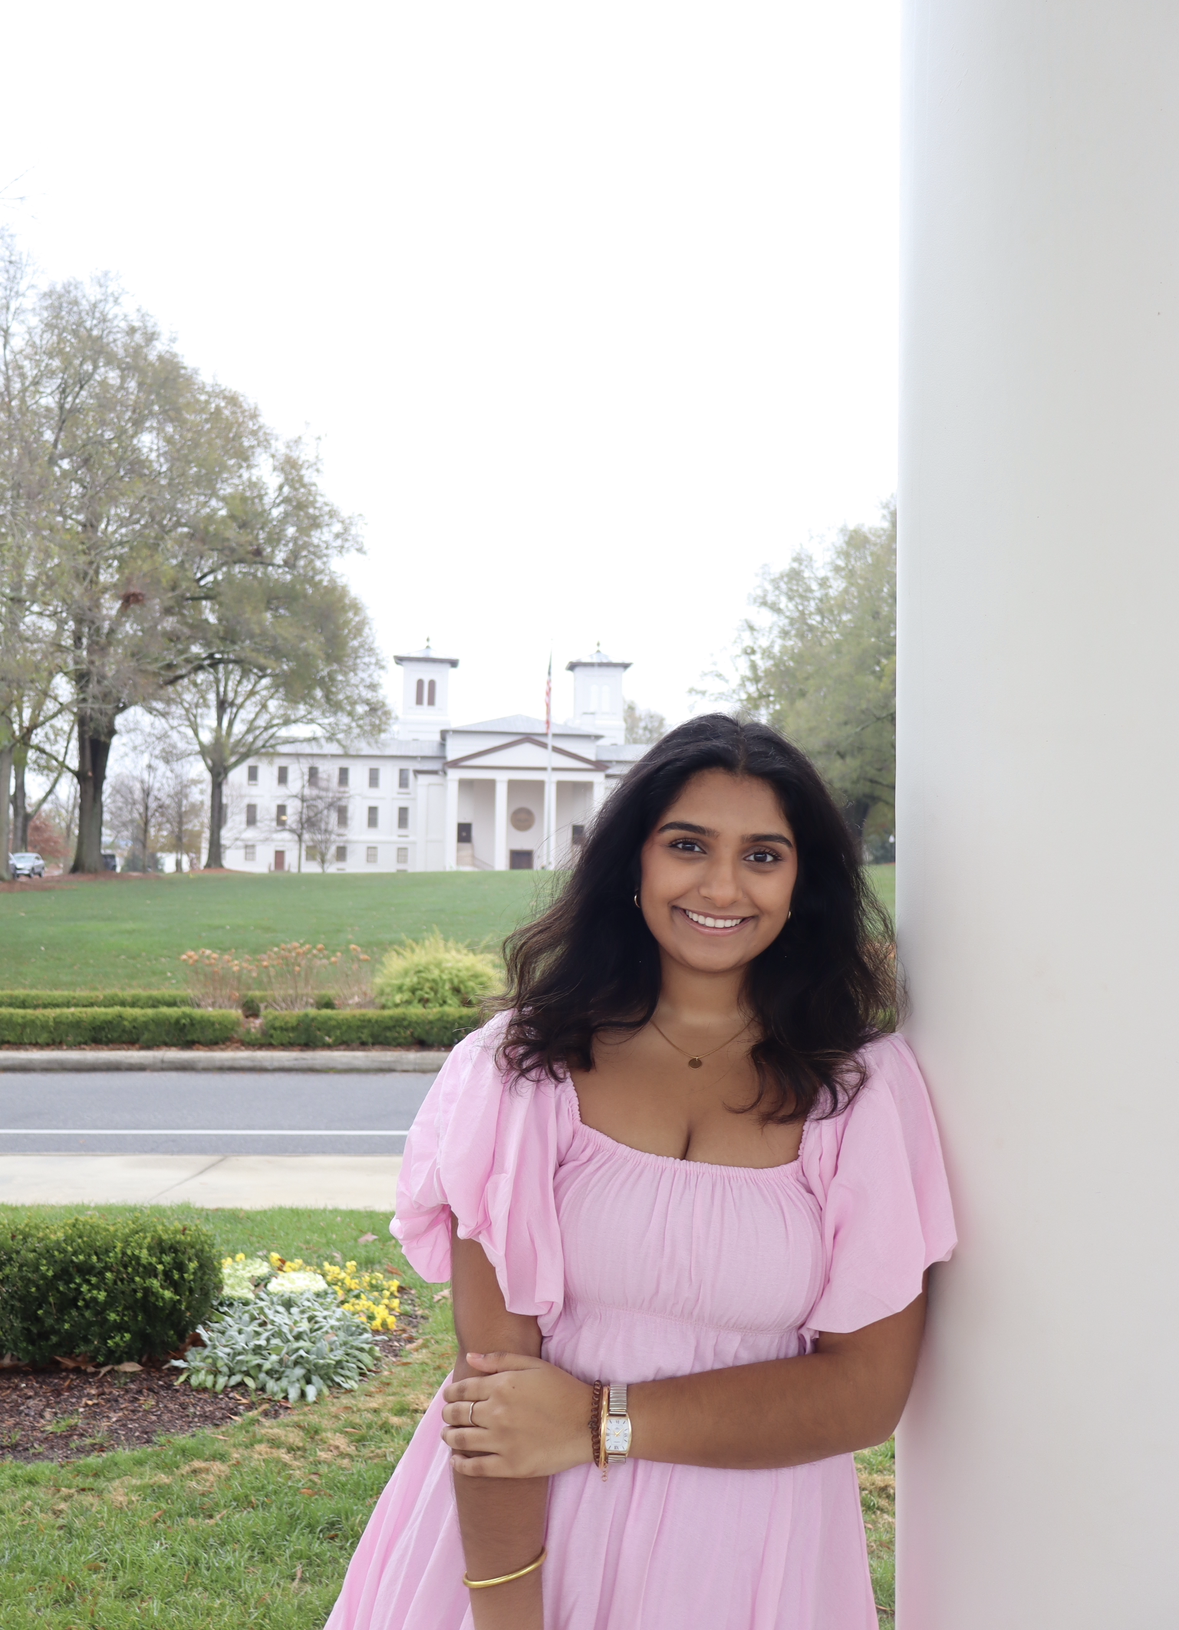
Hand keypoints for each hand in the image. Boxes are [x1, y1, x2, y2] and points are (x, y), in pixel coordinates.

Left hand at [442, 1351, 593, 1477]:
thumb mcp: (534, 1365)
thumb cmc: (563, 1389)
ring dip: (449, 1436)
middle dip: (448, 1414)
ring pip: (461, 1440)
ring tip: (448, 1435)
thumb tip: (470, 1357)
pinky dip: (460, 1465)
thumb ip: (500, 1360)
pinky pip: (475, 1467)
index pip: (462, 1389)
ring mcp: (502, 1441)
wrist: (589, 1423)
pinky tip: (456, 1461)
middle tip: (448, 1416)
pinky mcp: (510, 1466)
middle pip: (457, 1414)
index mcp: (501, 1386)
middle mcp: (496, 1413)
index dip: (451, 1393)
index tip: (449, 1396)